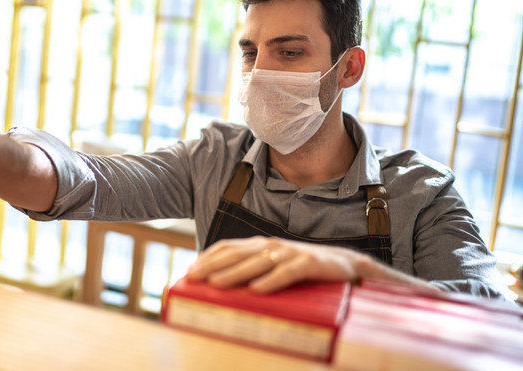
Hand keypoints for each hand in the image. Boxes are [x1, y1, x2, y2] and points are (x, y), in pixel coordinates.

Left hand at [187, 236, 370, 292]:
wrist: (345, 264)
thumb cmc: (304, 267)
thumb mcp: (275, 265)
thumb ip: (252, 269)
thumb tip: (223, 284)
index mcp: (261, 245)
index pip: (228, 247)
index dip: (208, 257)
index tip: (190, 271)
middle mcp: (272, 246)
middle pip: (237, 253)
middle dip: (212, 265)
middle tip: (193, 277)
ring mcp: (290, 253)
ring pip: (257, 263)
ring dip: (235, 273)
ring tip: (216, 283)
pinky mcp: (309, 263)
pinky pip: (286, 273)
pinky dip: (271, 281)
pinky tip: (257, 290)